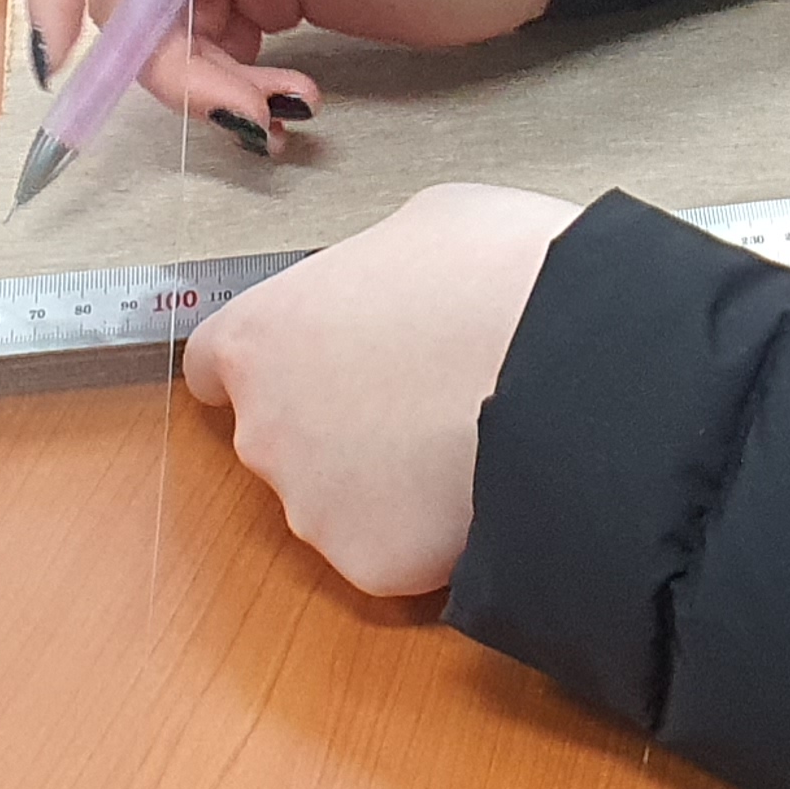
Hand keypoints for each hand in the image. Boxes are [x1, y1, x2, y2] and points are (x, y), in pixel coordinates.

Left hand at [186, 184, 580, 596]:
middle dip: (339, 420)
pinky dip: (428, 531)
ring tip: (462, 437)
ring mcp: (313, 507)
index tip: (311, 361)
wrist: (570, 368)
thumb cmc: (501, 276)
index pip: (218, 363)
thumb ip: (375, 269)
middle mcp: (267, 429)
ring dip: (384, 479)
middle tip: (418, 394)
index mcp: (264, 335)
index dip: (273, 360)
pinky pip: (394, 551)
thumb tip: (394, 285)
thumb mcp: (428, 223)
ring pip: (338, 499)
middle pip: (281, 434)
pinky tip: (480, 485)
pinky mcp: (370, 564)